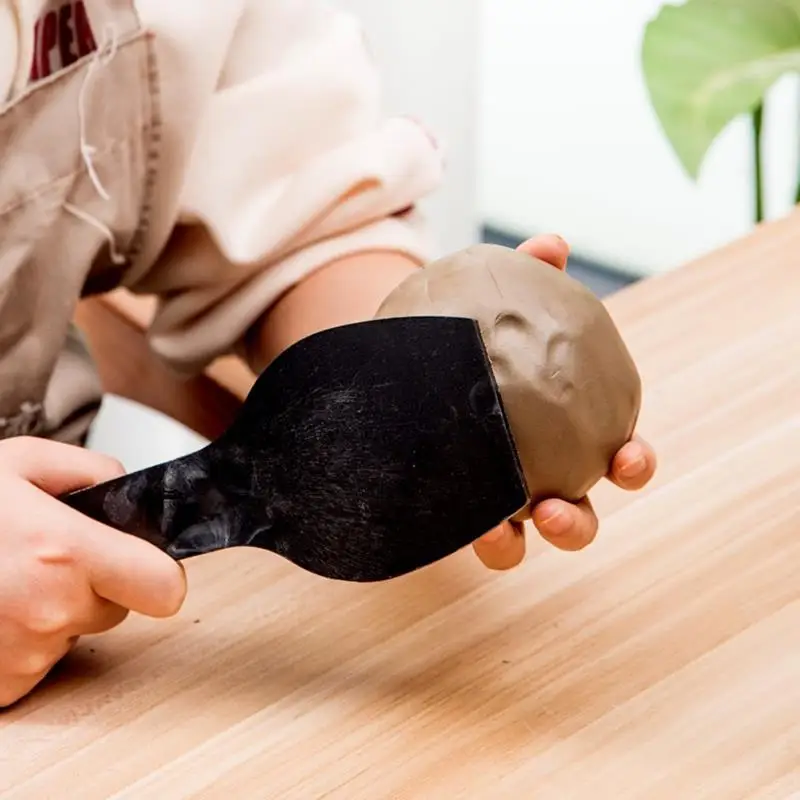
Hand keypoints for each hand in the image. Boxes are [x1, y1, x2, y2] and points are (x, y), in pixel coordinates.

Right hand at [0, 437, 186, 707]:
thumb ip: (92, 471)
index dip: (158, 575)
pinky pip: (36, 662)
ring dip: (53, 613)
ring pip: (73, 634)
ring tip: (6, 580)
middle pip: (116, 608)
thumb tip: (125, 491)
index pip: (163, 589)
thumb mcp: (22, 461)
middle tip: (48, 558)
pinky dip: (20, 641)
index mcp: (64, 553)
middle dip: (94, 584)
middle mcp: (47, 612)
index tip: (145, 565)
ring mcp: (20, 655)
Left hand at [472, 234, 656, 570]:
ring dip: (515, 542)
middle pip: (576, 516)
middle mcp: (534, 475)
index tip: (628, 457)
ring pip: (520, 542)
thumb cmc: (463, 337)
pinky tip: (463, 523)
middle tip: (558, 511)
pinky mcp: (451, 511)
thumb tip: (553, 245)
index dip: (631, 462)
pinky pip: (466, 535)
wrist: (394, 363)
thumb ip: (527, 279)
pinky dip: (474, 535)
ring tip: (499, 529)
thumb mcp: (492, 304)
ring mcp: (492, 499)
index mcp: (563, 432)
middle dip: (577, 523)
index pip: (612, 453)